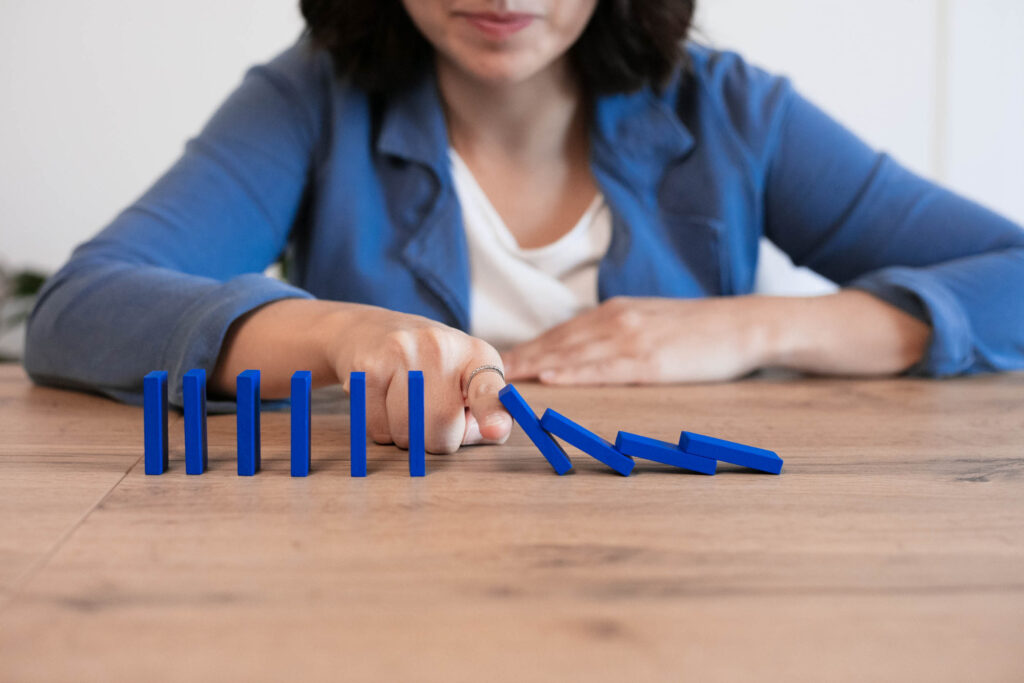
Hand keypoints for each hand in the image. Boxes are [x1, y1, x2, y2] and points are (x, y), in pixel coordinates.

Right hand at [322, 305, 511, 452]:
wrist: (373, 331)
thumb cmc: (433, 368)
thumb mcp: (468, 382)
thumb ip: (484, 414)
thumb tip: (486, 434)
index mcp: (476, 354)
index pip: (487, 388)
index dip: (492, 412)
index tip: (495, 430)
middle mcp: (442, 347)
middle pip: (441, 431)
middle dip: (436, 439)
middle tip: (430, 413)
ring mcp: (402, 353)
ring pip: (407, 435)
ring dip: (406, 436)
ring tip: (406, 404)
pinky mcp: (368, 367)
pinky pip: (377, 428)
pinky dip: (381, 428)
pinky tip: (385, 402)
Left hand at [501, 296, 769, 384]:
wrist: (744, 325)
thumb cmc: (699, 331)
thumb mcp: (650, 323)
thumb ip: (616, 334)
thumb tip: (584, 355)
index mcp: (614, 313)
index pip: (559, 334)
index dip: (526, 349)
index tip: (496, 363)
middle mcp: (615, 321)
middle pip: (556, 343)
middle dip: (519, 360)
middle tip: (482, 374)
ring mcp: (631, 339)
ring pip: (571, 355)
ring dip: (534, 368)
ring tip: (501, 380)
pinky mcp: (650, 361)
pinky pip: (602, 369)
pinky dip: (571, 374)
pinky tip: (549, 379)